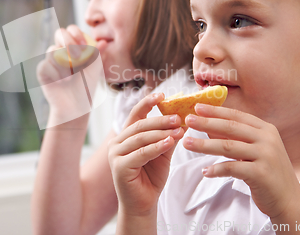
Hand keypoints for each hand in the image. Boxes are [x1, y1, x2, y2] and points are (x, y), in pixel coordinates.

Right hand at [36, 25, 95, 115]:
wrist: (76, 106)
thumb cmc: (86, 86)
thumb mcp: (94, 69)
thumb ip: (97, 54)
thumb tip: (103, 41)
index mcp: (74, 46)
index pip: (72, 30)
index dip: (76, 33)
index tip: (84, 45)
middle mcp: (61, 50)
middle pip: (59, 33)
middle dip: (69, 43)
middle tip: (77, 57)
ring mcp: (50, 59)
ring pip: (53, 50)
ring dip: (65, 65)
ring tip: (70, 77)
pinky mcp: (42, 70)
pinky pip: (46, 65)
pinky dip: (56, 74)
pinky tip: (61, 82)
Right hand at [108, 93, 184, 216]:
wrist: (143, 204)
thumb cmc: (151, 178)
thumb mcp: (163, 153)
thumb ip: (169, 137)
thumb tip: (183, 121)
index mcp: (126, 137)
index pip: (136, 114)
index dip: (148, 102)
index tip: (162, 94)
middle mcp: (118, 143)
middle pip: (140, 125)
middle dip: (160, 119)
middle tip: (178, 116)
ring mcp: (116, 154)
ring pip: (141, 138)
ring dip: (161, 132)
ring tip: (178, 129)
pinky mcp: (120, 167)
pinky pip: (141, 153)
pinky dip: (156, 146)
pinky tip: (169, 142)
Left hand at [183, 103, 299, 218]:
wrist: (289, 201)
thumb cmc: (268, 173)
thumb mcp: (256, 150)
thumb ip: (237, 138)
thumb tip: (208, 126)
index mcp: (266, 130)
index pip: (236, 116)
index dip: (216, 111)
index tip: (197, 107)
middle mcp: (267, 139)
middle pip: (230, 128)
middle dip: (206, 123)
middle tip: (188, 120)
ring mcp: (266, 156)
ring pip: (228, 146)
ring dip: (204, 145)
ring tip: (187, 143)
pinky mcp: (261, 174)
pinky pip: (232, 168)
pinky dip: (216, 169)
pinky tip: (205, 172)